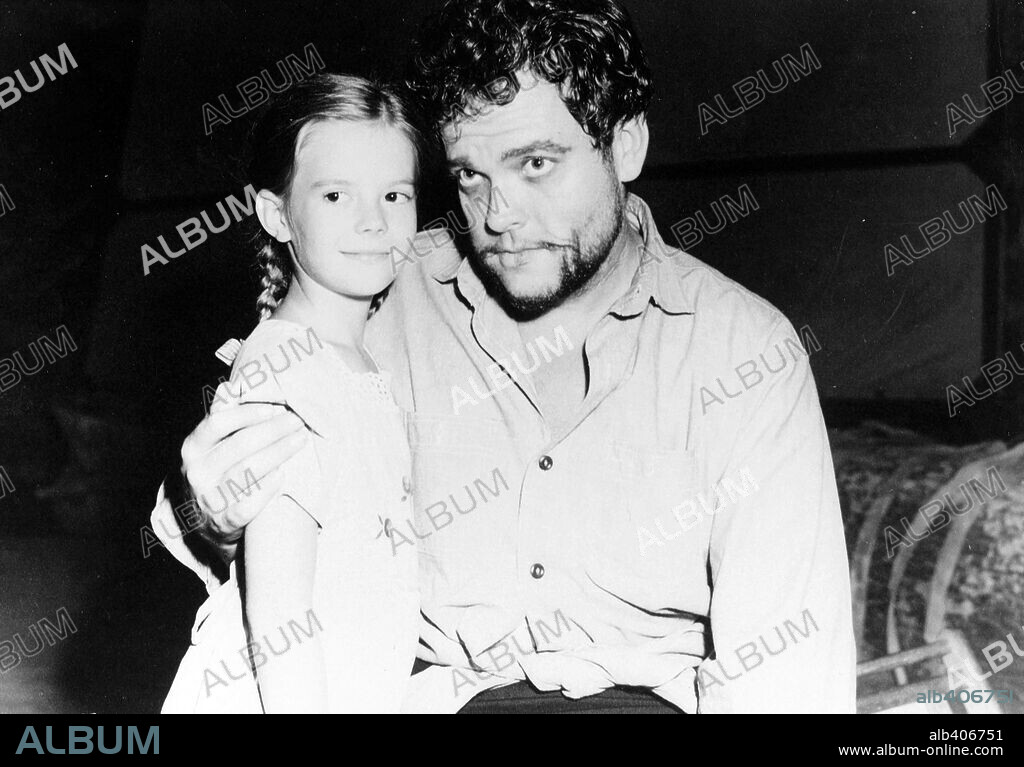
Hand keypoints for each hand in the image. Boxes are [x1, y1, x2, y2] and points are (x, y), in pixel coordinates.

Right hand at [180, 389, 308, 546]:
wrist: (207, 523)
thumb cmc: (217, 473)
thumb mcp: (212, 445)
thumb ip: (222, 417)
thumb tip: (230, 387)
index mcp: (193, 447)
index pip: (218, 423)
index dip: (247, 413)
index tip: (274, 408)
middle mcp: (197, 472)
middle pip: (240, 446)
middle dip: (273, 431)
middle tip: (297, 422)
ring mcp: (209, 498)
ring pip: (248, 471)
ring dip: (278, 453)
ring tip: (300, 441)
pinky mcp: (224, 522)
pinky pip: (249, 504)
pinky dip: (268, 489)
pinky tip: (283, 475)